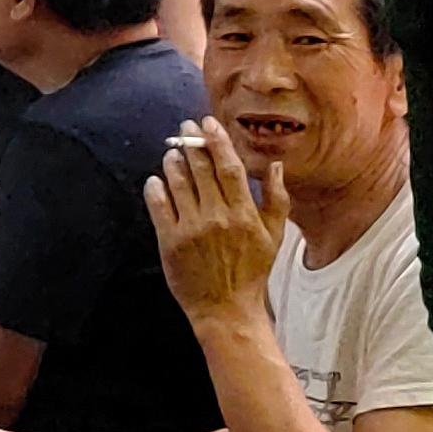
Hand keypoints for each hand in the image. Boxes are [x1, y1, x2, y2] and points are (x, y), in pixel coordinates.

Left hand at [143, 119, 285, 329]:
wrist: (226, 308)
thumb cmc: (252, 270)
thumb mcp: (275, 236)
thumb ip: (276, 198)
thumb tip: (275, 165)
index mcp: (244, 214)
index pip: (229, 167)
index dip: (217, 141)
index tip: (208, 123)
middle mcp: (217, 218)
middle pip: (201, 169)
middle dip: (191, 143)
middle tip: (185, 128)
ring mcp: (191, 229)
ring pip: (178, 183)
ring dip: (173, 162)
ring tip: (172, 152)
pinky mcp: (169, 241)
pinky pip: (158, 206)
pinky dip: (156, 188)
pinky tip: (157, 179)